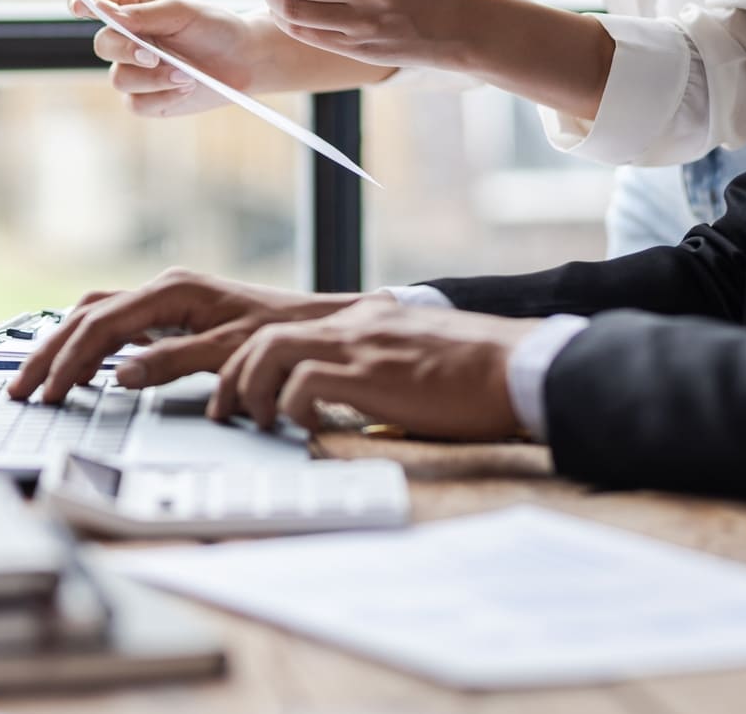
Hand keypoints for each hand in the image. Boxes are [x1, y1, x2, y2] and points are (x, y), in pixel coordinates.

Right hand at [7, 267, 357, 403]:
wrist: (324, 326)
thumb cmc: (287, 336)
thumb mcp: (230, 352)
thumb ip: (172, 362)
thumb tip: (119, 375)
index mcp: (172, 292)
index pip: (100, 326)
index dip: (67, 361)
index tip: (46, 393)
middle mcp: (163, 289)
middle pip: (85, 317)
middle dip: (49, 354)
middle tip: (22, 391)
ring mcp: (166, 301)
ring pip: (95, 317)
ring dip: (63, 348)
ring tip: (36, 381)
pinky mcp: (171, 315)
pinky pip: (114, 325)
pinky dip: (87, 345)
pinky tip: (76, 367)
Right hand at [75, 0, 263, 116]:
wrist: (243, 61)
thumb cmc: (213, 28)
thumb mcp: (182, 13)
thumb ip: (144, 14)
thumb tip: (106, 12)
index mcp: (132, 10)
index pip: (96, 4)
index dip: (82, 3)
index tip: (78, 3)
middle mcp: (128, 41)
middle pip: (103, 45)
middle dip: (125, 50)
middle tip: (152, 54)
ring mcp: (135, 72)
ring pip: (120, 79)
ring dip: (152, 78)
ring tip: (186, 73)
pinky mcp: (146, 100)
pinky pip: (136, 103)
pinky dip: (161, 96)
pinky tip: (185, 87)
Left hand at [208, 297, 536, 439]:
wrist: (519, 365)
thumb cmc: (476, 373)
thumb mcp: (414, 356)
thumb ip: (377, 364)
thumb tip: (353, 396)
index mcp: (363, 319)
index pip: (286, 328)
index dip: (252, 360)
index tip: (239, 390)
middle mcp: (352, 325)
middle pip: (263, 337)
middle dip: (233, 376)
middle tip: (226, 411)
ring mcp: (359, 347)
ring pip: (270, 350)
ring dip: (252, 389)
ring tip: (259, 420)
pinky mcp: (370, 374)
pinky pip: (304, 382)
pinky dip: (292, 406)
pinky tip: (303, 427)